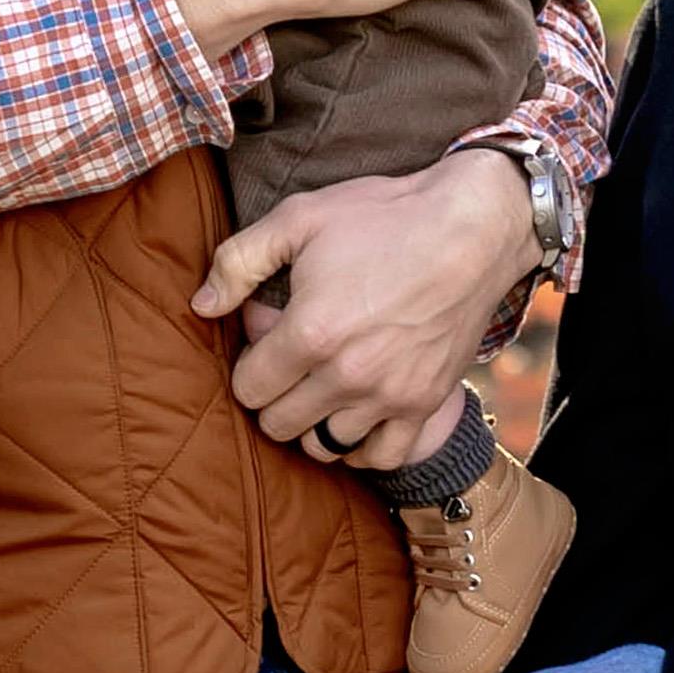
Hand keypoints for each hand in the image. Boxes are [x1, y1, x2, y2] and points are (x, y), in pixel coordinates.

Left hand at [203, 146, 535, 465]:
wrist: (473, 228)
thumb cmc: (383, 216)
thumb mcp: (299, 218)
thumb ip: (238, 261)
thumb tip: (200, 306)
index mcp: (310, 332)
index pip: (247, 389)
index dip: (249, 361)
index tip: (269, 334)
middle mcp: (347, 375)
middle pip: (278, 424)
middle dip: (274, 394)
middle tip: (295, 356)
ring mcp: (389, 396)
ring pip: (323, 445)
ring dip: (313, 420)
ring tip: (324, 382)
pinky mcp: (425, 403)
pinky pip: (381, 457)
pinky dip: (361, 445)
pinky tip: (356, 413)